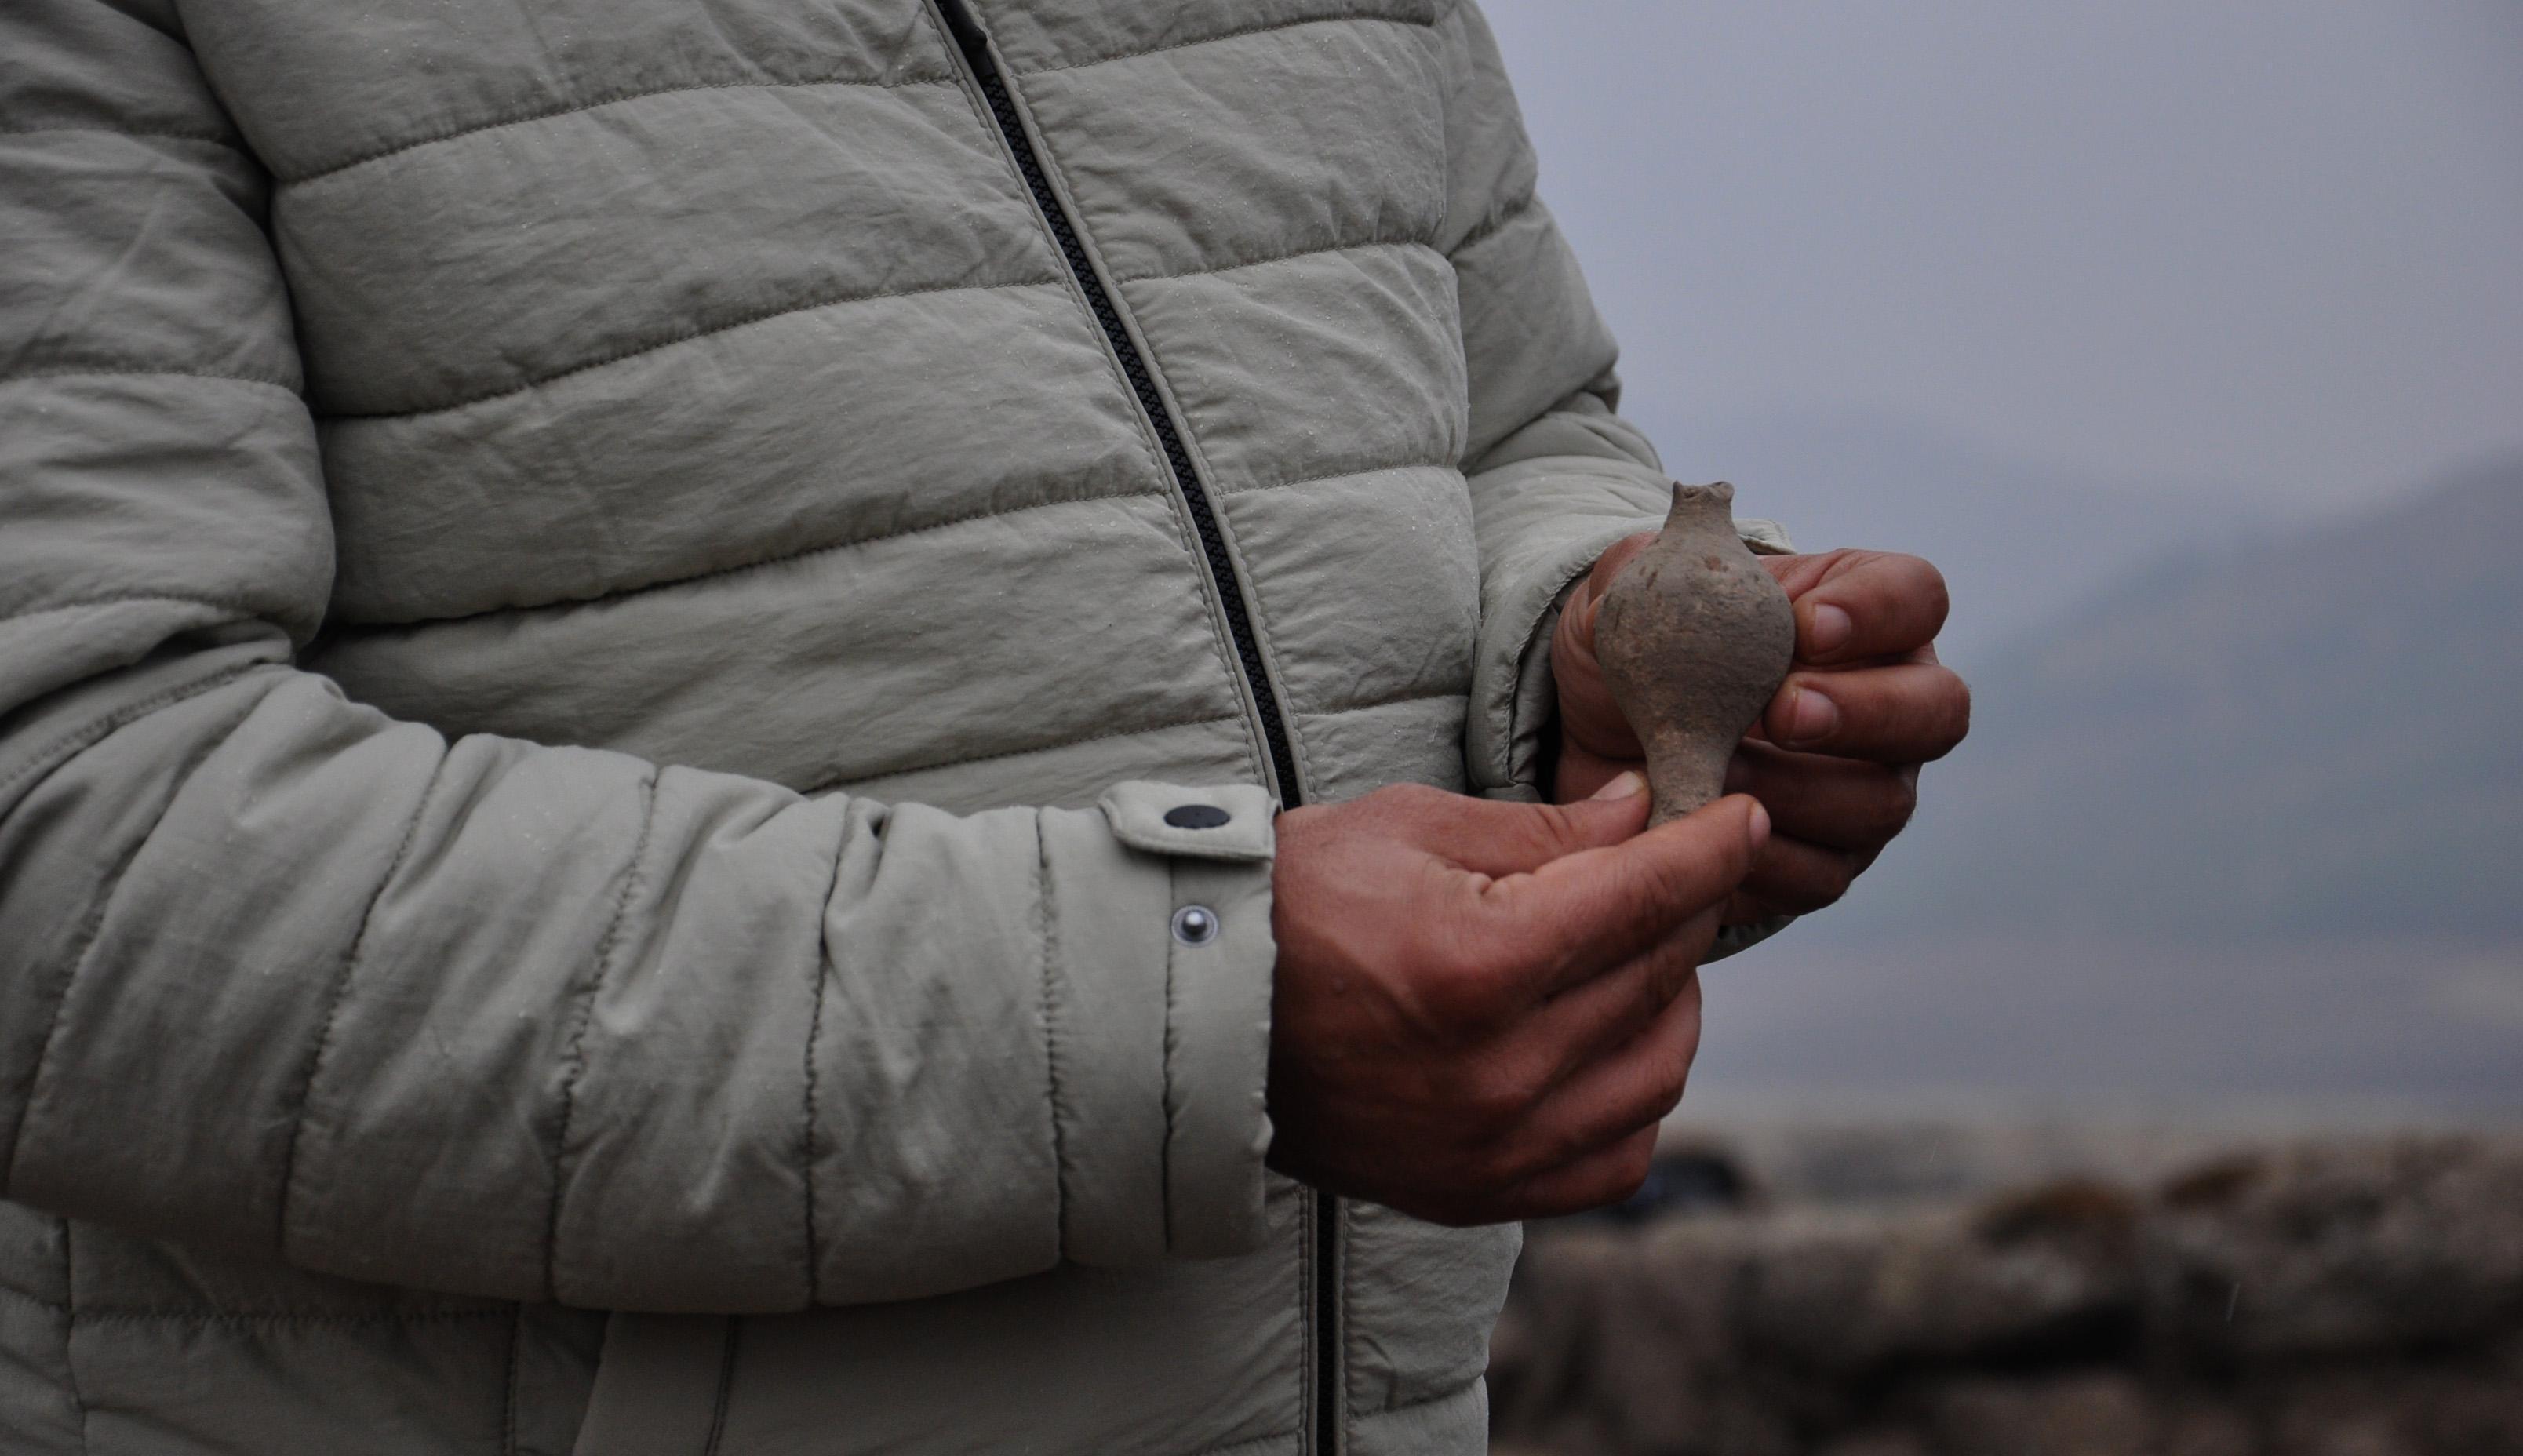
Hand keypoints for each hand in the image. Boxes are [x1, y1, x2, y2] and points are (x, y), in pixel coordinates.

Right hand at [1267, 781, 1766, 1224]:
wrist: (1193, 1015)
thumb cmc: (1290, 902)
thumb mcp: (1410, 829)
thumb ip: (1545, 831)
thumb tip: (1648, 812)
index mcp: (1480, 964)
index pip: (1646, 899)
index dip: (1710, 849)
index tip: (1743, 819)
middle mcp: (1499, 1071)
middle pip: (1657, 975)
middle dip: (1682, 908)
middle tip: (1671, 870)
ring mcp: (1492, 1145)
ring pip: (1658, 1071)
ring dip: (1670, 1003)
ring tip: (1639, 957)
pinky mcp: (1477, 1193)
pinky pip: (1615, 1157)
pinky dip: (1636, 1099)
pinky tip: (1613, 1047)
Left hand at [1551, 543, 1969, 924]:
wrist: (1597, 741)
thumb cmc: (1637, 651)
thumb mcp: (1629, 592)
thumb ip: (1647, 569)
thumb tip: (1658, 573)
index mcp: (1858, 613)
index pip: (1916, 597)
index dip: (1878, 612)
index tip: (1806, 625)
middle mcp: (1886, 701)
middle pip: (1938, 710)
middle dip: (1865, 712)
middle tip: (1781, 710)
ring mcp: (1866, 787)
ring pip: (1883, 802)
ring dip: (1797, 790)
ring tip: (1717, 772)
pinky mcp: (1825, 861)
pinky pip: (1823, 875)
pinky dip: (1763, 858)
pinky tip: (1708, 831)